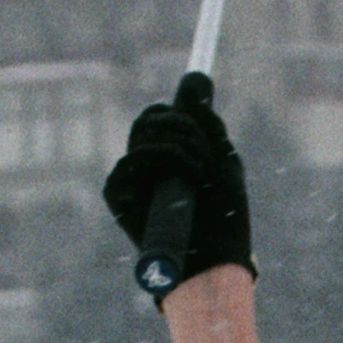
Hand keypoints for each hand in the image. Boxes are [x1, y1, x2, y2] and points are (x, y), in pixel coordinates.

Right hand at [102, 73, 253, 296]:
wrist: (216, 261)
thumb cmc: (224, 222)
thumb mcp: (224, 164)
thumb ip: (209, 126)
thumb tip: (195, 81)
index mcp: (169, 159)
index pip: (162, 116)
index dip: (180, 108)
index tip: (200, 91)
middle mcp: (146, 167)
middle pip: (151, 117)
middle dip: (186, 125)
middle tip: (207, 155)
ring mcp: (130, 179)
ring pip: (145, 131)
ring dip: (183, 143)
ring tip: (202, 174)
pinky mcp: (117, 194)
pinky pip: (135, 156)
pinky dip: (166, 158)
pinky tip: (188, 178)